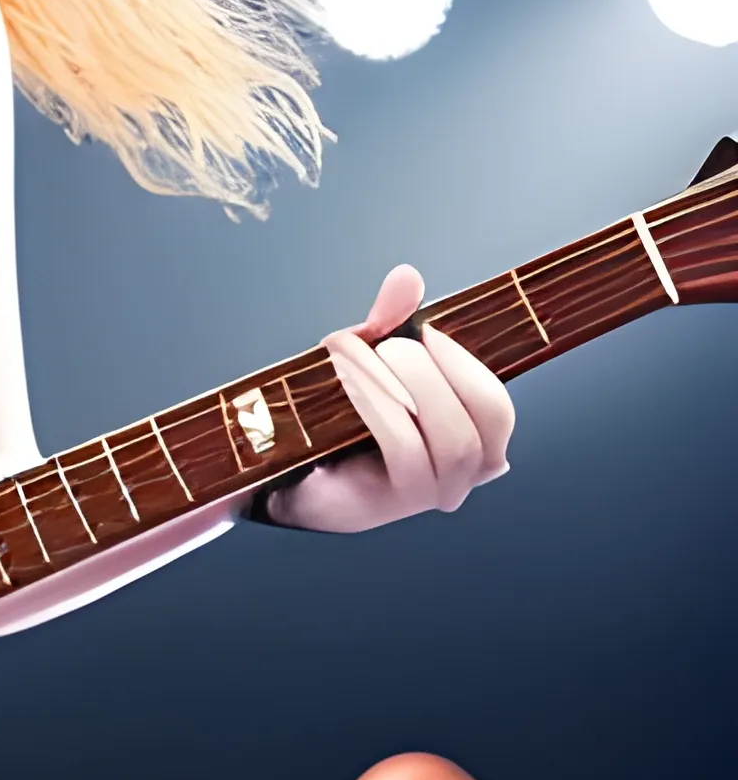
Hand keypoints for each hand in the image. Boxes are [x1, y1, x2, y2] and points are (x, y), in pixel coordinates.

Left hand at [269, 264, 513, 533]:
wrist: (283, 459)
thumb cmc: (338, 410)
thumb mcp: (367, 357)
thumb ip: (391, 321)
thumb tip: (406, 276)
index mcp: (473, 436)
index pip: (496, 405)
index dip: (464, 363)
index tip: (425, 330)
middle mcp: (463, 472)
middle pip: (482, 420)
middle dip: (436, 372)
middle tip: (388, 345)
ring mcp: (431, 492)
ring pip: (452, 440)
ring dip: (404, 387)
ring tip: (355, 357)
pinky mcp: (392, 503)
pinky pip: (407, 451)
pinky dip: (380, 407)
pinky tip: (346, 381)